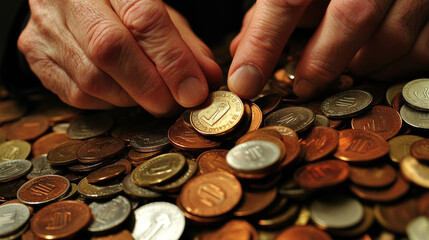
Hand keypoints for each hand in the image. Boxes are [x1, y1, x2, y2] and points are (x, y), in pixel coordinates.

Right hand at [18, 0, 221, 115]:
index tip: (194, 91)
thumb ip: (183, 44)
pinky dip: (109, 102)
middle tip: (175, 104)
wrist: (74, 1)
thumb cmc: (122, 7)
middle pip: (110, 49)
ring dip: (132, 98)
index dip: (172, 60)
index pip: (143, 19)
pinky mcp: (37, 58)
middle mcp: (69, 0)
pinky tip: (124, 93)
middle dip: (150, 86)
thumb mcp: (158, 13)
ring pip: (92, 78)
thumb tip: (206, 80)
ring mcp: (46, 29)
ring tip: (153, 98)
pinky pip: (77, 94)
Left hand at [228, 0, 428, 98]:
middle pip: (350, 17)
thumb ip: (271, 13)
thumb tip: (242, 51)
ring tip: (344, 66)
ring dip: (361, 64)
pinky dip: (394, 66)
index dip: (262, 44)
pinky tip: (376, 60)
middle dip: (320, 62)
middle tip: (302, 86)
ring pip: (392, 38)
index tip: (243, 83)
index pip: (286, 0)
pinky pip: (421, 50)